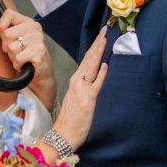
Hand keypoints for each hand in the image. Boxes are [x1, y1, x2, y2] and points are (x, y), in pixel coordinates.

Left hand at [0, 8, 55, 107]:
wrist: (41, 69)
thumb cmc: (25, 52)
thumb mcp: (13, 38)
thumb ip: (2, 29)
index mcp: (27, 22)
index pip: (9, 14)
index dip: (1, 25)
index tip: (2, 33)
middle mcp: (34, 28)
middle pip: (7, 34)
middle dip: (6, 46)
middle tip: (14, 50)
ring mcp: (38, 40)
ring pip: (12, 48)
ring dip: (12, 56)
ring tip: (19, 57)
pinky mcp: (39, 53)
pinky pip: (18, 58)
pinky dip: (17, 64)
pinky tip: (23, 63)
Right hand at [52, 27, 108, 150]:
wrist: (61, 135)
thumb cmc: (70, 121)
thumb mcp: (77, 99)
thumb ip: (84, 88)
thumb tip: (94, 78)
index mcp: (76, 82)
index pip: (87, 60)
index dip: (94, 48)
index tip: (101, 36)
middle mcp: (78, 83)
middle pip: (89, 59)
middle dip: (98, 44)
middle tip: (105, 30)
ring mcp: (82, 91)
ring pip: (91, 67)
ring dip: (98, 52)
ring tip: (105, 39)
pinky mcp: (88, 101)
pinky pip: (96, 85)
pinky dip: (100, 74)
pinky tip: (105, 65)